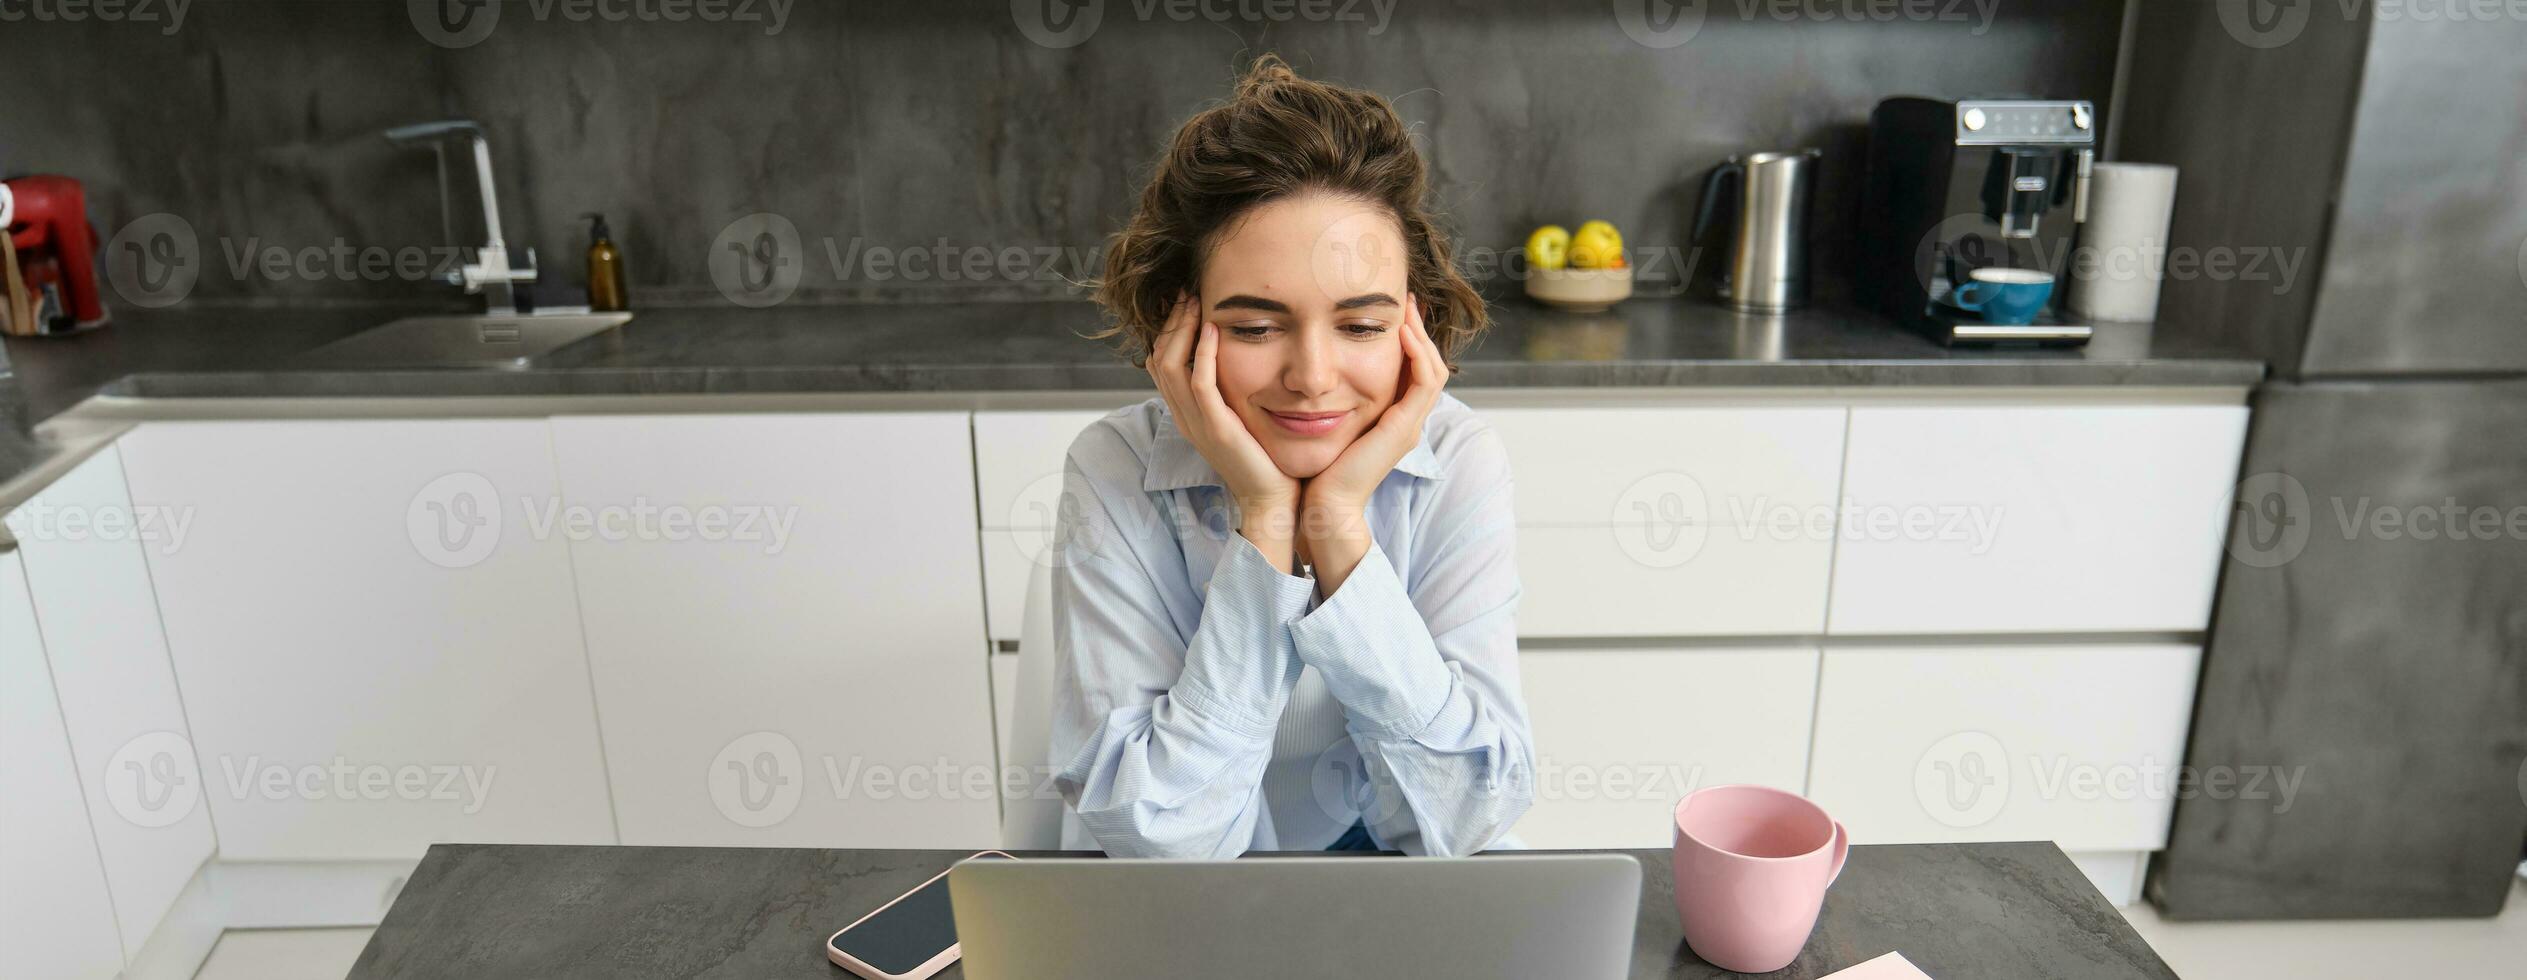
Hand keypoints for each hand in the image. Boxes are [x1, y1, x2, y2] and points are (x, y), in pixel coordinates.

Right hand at [1147, 295, 1301, 564]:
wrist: (1276, 501)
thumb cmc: (1268, 460)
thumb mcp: (1243, 418)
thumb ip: (1233, 392)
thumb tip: (1242, 360)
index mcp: (1188, 415)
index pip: (1161, 365)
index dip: (1168, 331)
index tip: (1187, 302)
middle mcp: (1185, 418)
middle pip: (1159, 359)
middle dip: (1171, 322)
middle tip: (1187, 292)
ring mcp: (1196, 424)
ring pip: (1171, 366)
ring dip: (1181, 328)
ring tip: (1195, 301)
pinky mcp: (1216, 429)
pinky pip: (1199, 383)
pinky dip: (1202, 351)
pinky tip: (1213, 328)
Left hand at [1303, 294, 1445, 522]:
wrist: (1324, 503)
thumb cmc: (1320, 467)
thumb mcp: (1330, 422)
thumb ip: (1335, 399)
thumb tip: (1318, 370)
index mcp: (1394, 420)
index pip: (1415, 371)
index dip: (1410, 340)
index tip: (1394, 312)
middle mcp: (1408, 422)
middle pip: (1429, 366)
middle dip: (1419, 331)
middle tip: (1407, 301)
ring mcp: (1410, 426)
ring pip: (1433, 369)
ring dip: (1421, 336)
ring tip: (1406, 309)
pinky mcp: (1404, 428)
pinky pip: (1423, 382)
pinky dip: (1416, 354)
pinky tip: (1400, 332)